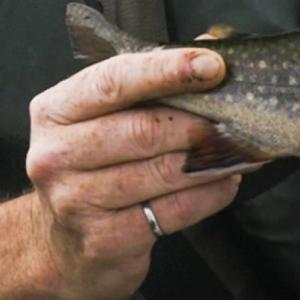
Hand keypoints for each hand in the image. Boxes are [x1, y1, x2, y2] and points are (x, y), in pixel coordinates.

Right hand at [22, 47, 249, 299]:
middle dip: (197, 122)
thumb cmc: (88, 168)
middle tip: (236, 117)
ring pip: (164, 172)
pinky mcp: (104, 240)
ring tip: (243, 148)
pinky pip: (174, 210)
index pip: (114, 81)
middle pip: (143, 130)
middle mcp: (58, 154)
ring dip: (213, 159)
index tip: (212, 65)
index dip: (165, 70)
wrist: (59, 246)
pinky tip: (225, 181)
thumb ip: (144, 87)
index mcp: (56, 111)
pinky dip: (209, 194)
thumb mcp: (96, 120)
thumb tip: (209, 52)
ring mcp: (77, 201)